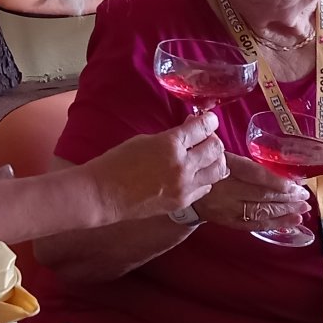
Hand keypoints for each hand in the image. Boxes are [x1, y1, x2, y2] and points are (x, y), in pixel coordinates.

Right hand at [84, 112, 228, 221]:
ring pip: (218, 170)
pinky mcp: (183, 202)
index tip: (208, 119)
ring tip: (203, 157)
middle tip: (204, 138)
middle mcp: (183, 165)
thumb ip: (171, 136)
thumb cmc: (117, 162)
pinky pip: (205, 187)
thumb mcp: (145, 140)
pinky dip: (205, 178)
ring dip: (214, 160)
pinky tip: (194, 174)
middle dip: (213, 139)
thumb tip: (189, 131)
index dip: (209, 121)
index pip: (203, 128)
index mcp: (171, 145)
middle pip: (216, 148)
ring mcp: (185, 186)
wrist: (104, 194)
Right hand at [193, 154, 310, 229]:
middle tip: (304, 196)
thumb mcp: (215, 151)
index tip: (295, 185)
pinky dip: (275, 224)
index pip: (254, 175)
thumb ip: (239, 154)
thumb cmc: (204, 165)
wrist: (181, 188)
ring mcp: (227, 208)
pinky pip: (254, 224)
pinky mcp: (228, 221)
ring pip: (260, 212)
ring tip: (303, 209)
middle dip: (287, 198)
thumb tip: (274, 154)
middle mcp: (226, 189)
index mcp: (224, 166)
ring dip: (285, 212)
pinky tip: (292, 222)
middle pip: (261, 196)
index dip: (276, 182)